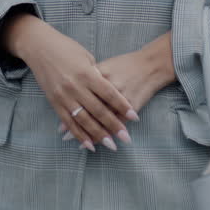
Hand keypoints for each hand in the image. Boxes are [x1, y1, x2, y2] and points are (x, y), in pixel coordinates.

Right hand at [7, 15, 138, 151]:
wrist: (38, 46)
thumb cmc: (66, 47)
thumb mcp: (86, 57)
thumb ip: (97, 75)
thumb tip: (108, 92)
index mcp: (86, 73)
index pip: (109, 94)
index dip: (122, 106)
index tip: (134, 117)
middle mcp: (75, 86)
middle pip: (98, 110)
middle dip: (114, 126)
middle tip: (126, 138)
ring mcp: (64, 96)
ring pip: (84, 120)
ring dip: (98, 135)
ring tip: (111, 145)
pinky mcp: (54, 102)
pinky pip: (68, 122)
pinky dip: (79, 135)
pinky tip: (89, 145)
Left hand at [54, 33, 175, 144]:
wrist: (150, 64)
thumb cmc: (124, 64)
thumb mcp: (104, 65)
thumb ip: (89, 78)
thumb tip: (74, 93)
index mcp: (96, 74)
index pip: (78, 96)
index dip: (69, 111)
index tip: (60, 126)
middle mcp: (105, 86)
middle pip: (88, 109)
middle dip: (76, 125)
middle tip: (65, 137)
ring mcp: (119, 96)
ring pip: (103, 118)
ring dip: (93, 133)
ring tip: (83, 145)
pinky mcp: (132, 105)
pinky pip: (118, 121)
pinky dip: (109, 132)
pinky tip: (103, 141)